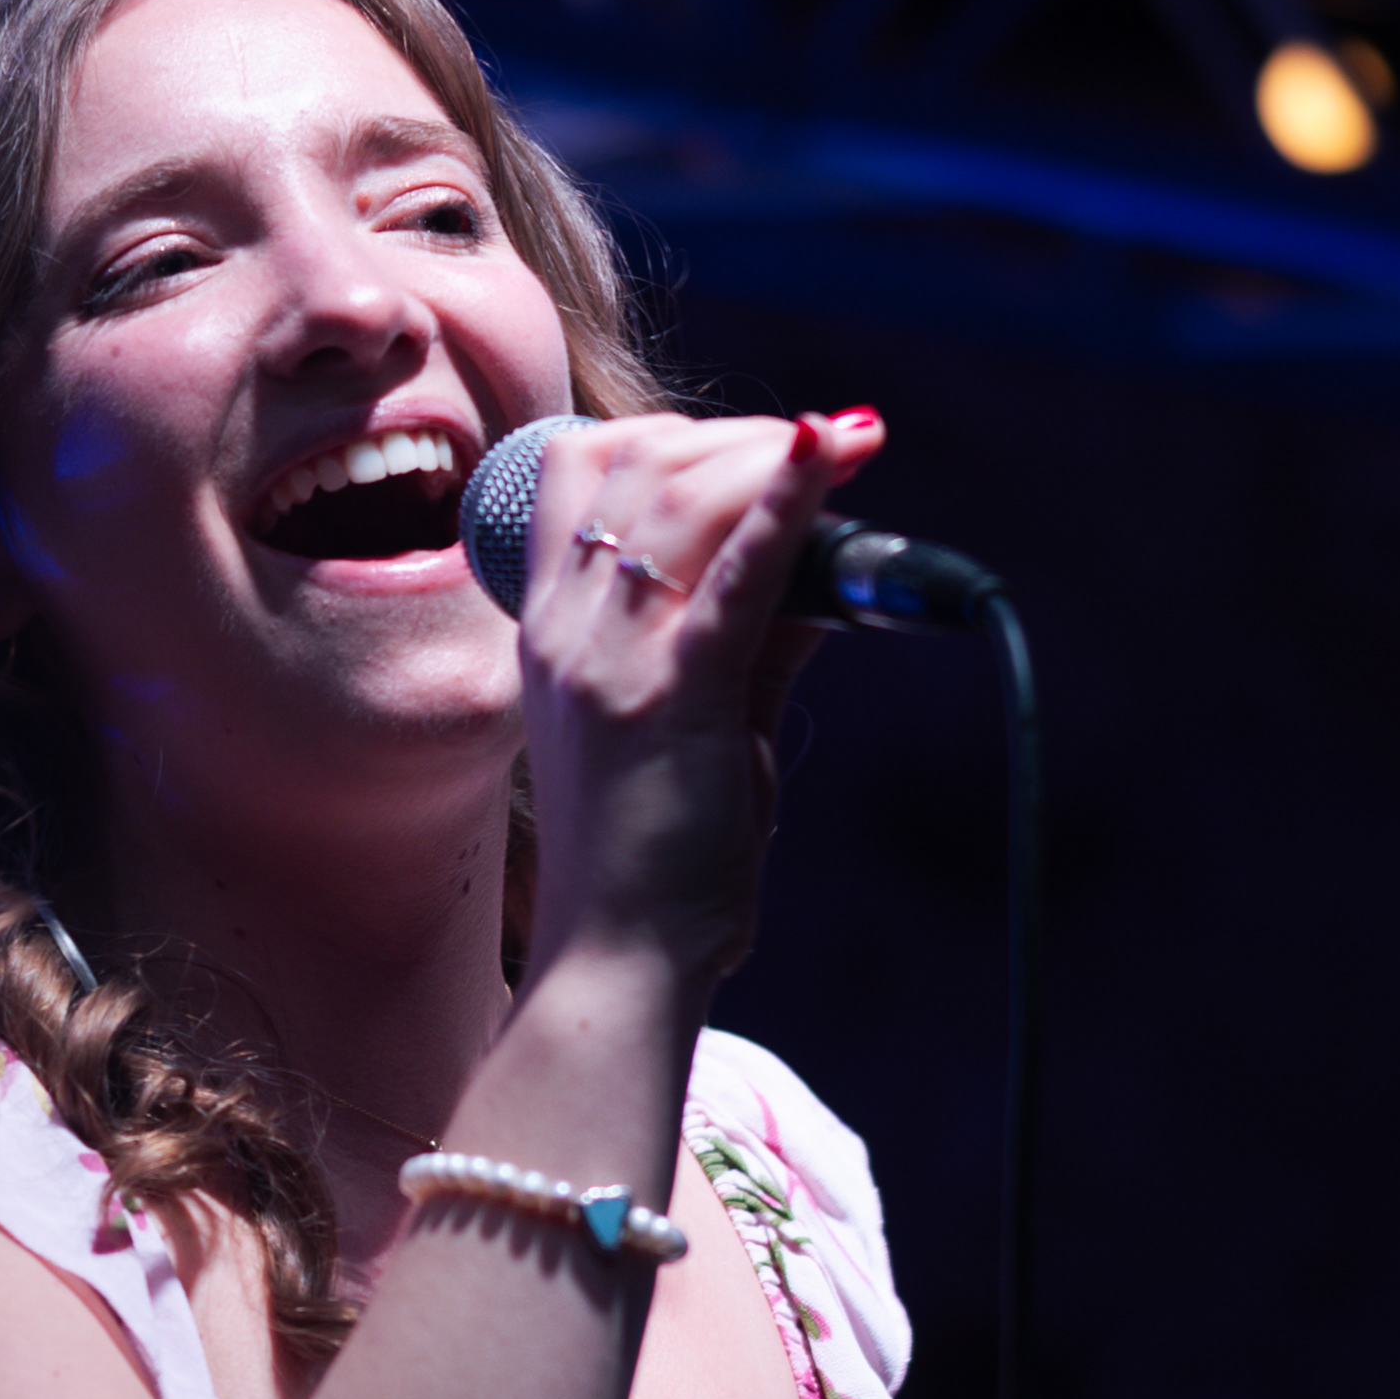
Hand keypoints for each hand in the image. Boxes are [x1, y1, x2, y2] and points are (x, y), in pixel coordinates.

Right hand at [516, 406, 885, 991]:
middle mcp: (568, 628)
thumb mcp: (696, 723)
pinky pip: (738, 573)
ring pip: (684, 491)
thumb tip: (822, 571)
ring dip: (772, 456)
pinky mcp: (673, 697)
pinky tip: (840, 450)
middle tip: (825, 449)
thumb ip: (750, 641)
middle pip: (640, 459)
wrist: (614, 963)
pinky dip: (793, 499)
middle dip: (739, 436)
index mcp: (551, 628)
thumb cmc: (653, 860)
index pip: (583, 467)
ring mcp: (610, 659)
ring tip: (848, 454)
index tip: (753, 451)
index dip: (672, 435)